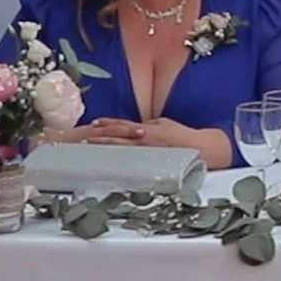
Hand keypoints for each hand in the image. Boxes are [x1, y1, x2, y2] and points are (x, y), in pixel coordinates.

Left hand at [72, 117, 203, 149]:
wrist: (198, 146)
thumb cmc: (182, 135)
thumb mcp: (163, 124)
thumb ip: (149, 125)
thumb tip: (138, 128)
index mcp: (146, 127)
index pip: (123, 123)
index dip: (108, 123)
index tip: (94, 123)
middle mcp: (143, 136)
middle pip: (116, 134)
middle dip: (99, 135)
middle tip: (82, 137)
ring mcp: (145, 148)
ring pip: (119, 145)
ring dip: (103, 144)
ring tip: (88, 145)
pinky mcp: (149, 157)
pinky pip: (128, 156)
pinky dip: (116, 156)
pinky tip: (106, 158)